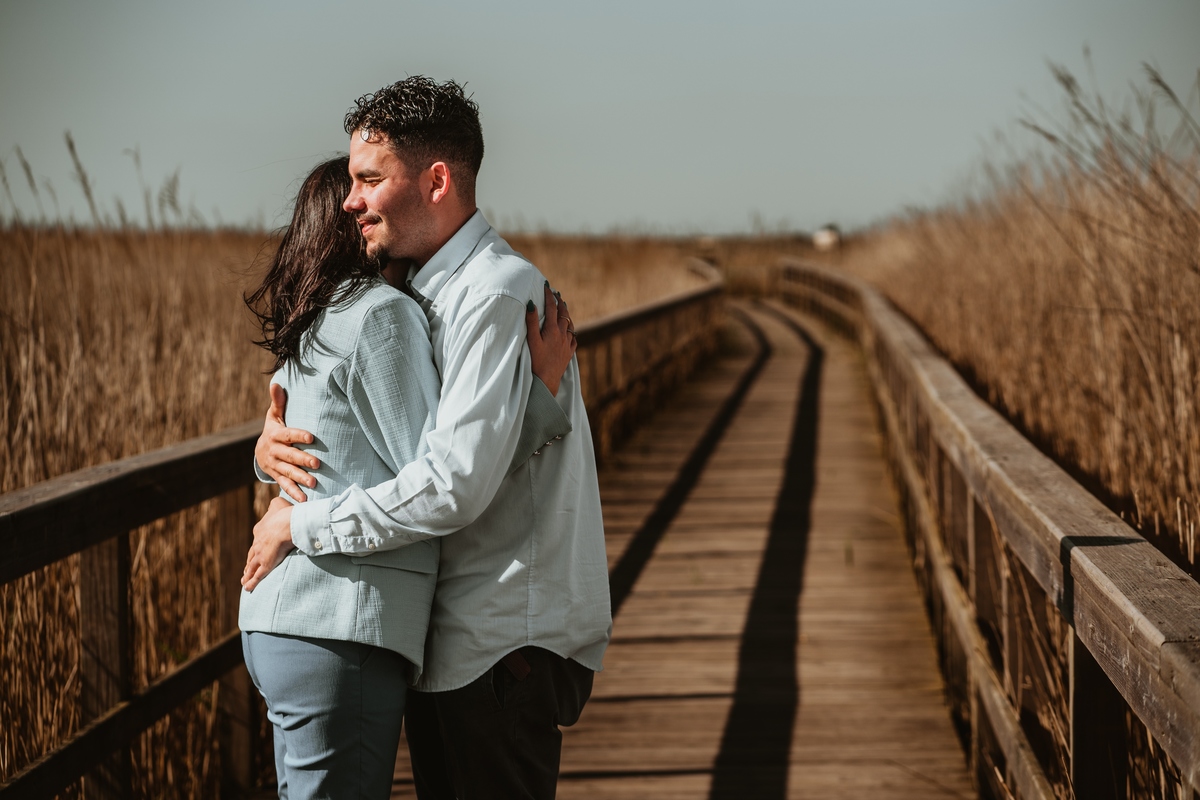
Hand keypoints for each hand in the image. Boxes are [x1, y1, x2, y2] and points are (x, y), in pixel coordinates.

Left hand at [242, 496, 295, 591]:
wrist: (286, 524)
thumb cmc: (285, 513)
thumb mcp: (278, 503)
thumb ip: (274, 505)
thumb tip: (274, 504)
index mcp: (260, 530)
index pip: (257, 540)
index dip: (257, 546)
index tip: (257, 550)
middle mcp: (257, 543)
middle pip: (251, 555)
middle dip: (249, 562)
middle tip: (246, 568)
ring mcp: (260, 555)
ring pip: (251, 567)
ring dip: (247, 574)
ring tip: (243, 580)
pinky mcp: (265, 565)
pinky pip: (256, 576)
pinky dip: (251, 583)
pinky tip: (247, 588)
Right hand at [256, 383, 319, 501]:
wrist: (260, 450)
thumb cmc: (274, 429)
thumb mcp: (274, 415)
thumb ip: (278, 402)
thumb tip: (276, 383)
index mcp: (274, 434)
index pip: (288, 434)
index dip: (299, 435)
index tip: (312, 437)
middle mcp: (273, 451)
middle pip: (289, 455)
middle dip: (303, 460)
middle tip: (318, 464)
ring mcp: (274, 465)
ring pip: (287, 472)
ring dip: (300, 478)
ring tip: (314, 483)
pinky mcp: (276, 476)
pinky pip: (284, 485)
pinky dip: (293, 492)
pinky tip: (305, 499)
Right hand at [527, 282, 576, 396]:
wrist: (547, 381)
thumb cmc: (536, 361)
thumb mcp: (531, 340)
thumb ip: (531, 322)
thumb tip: (531, 304)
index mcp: (552, 330)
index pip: (551, 308)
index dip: (548, 295)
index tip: (546, 286)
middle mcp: (562, 335)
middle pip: (563, 314)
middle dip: (559, 302)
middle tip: (556, 294)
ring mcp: (567, 344)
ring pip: (570, 324)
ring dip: (566, 314)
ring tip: (563, 308)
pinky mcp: (569, 353)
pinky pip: (573, 338)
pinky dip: (571, 330)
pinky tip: (569, 331)